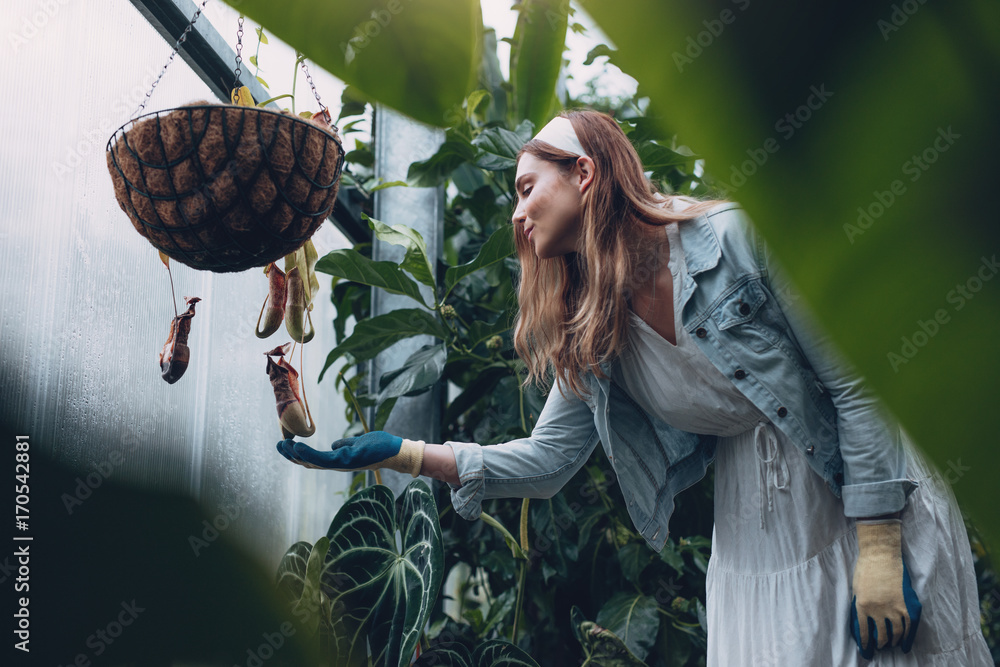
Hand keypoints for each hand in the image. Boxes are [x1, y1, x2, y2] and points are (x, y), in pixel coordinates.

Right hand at [275, 431, 424, 476]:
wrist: (395, 451)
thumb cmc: (378, 447)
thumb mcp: (357, 444)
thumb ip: (344, 445)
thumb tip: (333, 445)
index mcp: (338, 460)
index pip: (313, 460)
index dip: (298, 455)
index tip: (285, 446)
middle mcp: (337, 465)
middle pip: (309, 463)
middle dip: (292, 456)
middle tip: (277, 445)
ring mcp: (341, 464)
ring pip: (313, 462)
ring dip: (296, 454)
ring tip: (283, 445)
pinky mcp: (346, 461)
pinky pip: (323, 459)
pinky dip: (309, 454)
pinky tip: (298, 447)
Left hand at [850, 519, 921, 658]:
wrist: (880, 555)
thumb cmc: (865, 569)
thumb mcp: (856, 590)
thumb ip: (859, 607)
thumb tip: (863, 623)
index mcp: (862, 606)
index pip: (864, 632)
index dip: (866, 644)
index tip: (867, 650)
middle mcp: (878, 610)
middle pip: (882, 635)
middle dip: (881, 644)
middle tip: (880, 647)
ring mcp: (894, 607)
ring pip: (897, 632)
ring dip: (894, 641)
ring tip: (892, 644)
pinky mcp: (906, 603)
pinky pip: (908, 624)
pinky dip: (907, 634)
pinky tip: (905, 639)